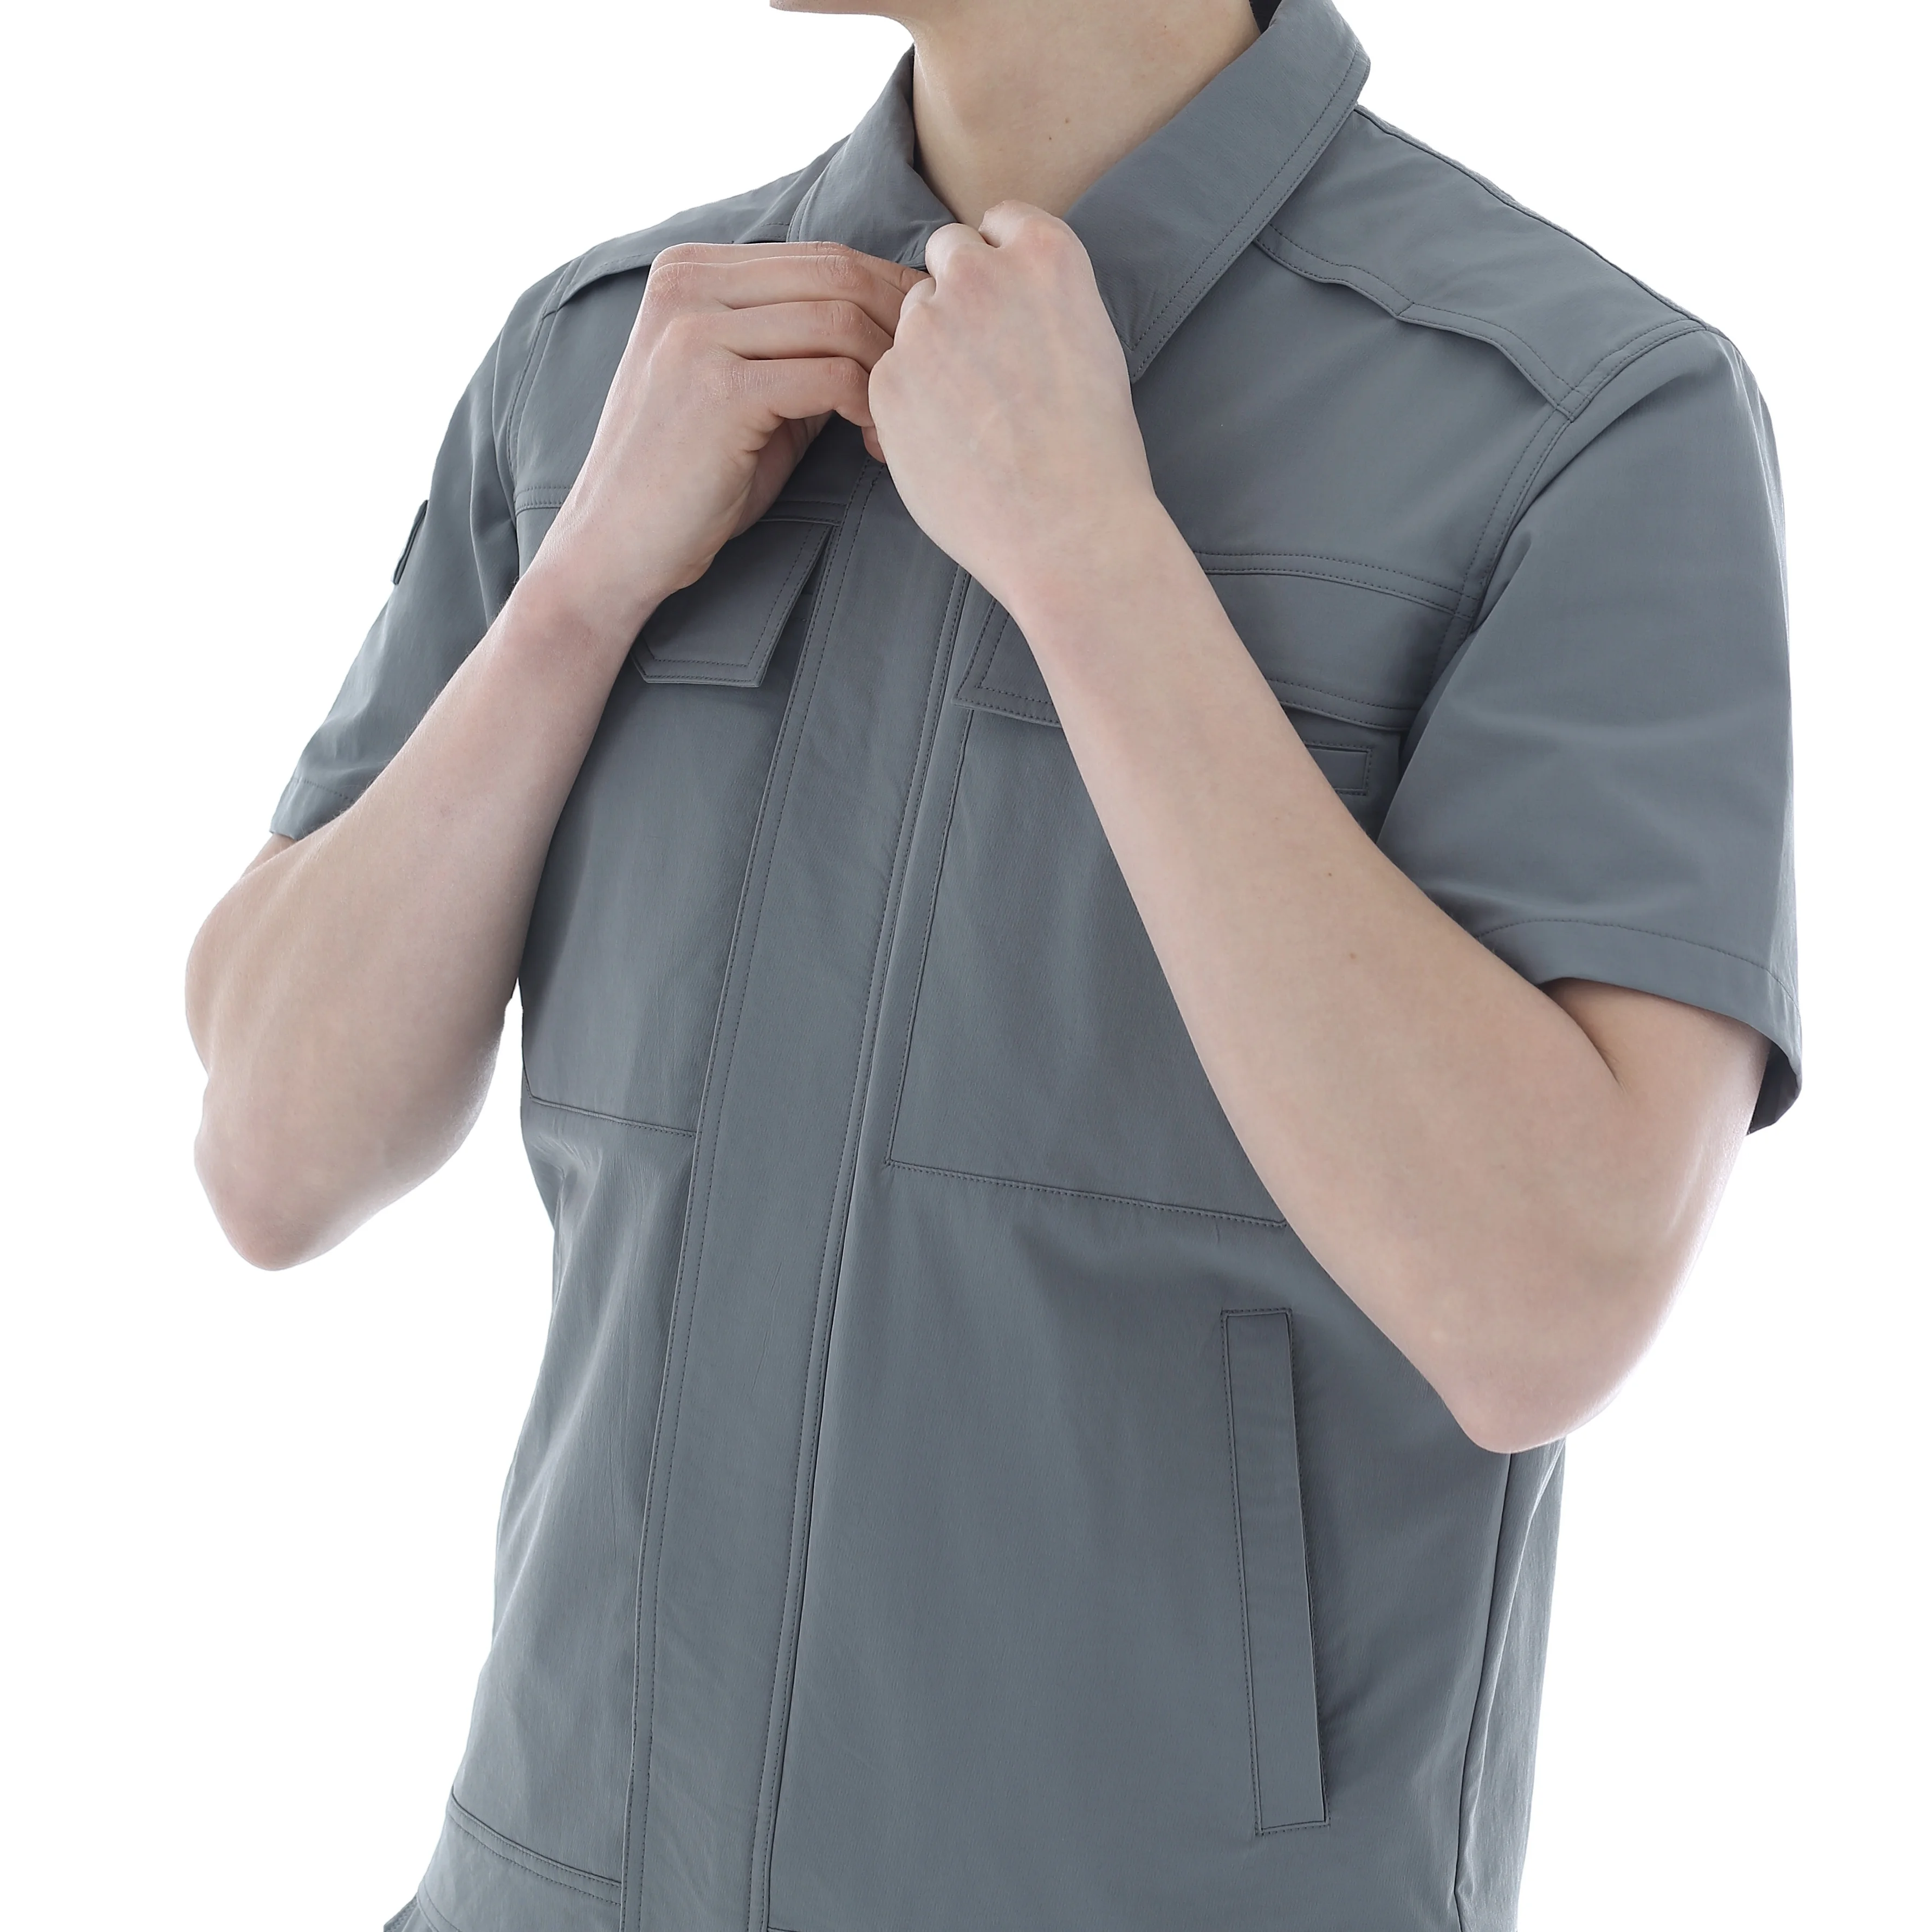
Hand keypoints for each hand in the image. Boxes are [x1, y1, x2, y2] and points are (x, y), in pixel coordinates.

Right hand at [530, 241, 924, 638]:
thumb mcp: (745, 388)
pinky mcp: (717, 389)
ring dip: (889, 374)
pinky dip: (870, 409)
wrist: (617, 546)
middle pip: (837, 274)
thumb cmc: (691, 478)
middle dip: (901, 327)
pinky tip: (873, 446)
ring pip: (840, 320)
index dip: (889, 296)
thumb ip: (798, 343)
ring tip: (898, 425)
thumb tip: (893, 318)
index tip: (923, 351)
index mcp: (689, 270)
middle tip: (931, 383)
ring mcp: (694, 333)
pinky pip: (831, 376)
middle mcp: (685, 285)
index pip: (820, 255)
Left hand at [868, 203, 1160, 621]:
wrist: (1068, 529)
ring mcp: (926, 326)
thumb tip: (1007, 304)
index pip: (999, 223)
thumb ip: (1040, 304)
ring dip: (930, 350)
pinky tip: (948, 447)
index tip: (1007, 304)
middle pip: (947, 256)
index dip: (1000, 264)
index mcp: (1045, 254)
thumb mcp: (1093, 345)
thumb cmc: (1096, 453)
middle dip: (959, 296)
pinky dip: (908, 404)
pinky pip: (889, 376)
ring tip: (971, 416)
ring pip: (912, 316)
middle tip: (984, 361)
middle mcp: (979, 274)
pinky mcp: (887, 381)